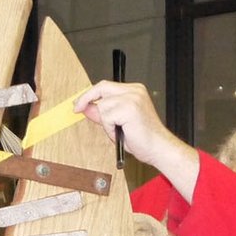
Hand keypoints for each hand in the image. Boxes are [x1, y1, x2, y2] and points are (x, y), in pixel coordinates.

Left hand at [75, 81, 199, 198]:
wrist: (159, 148)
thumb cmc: (144, 139)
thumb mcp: (118, 124)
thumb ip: (103, 114)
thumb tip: (87, 107)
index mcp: (134, 91)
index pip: (105, 86)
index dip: (90, 94)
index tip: (79, 103)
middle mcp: (134, 91)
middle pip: (101, 88)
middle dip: (86, 98)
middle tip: (77, 109)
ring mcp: (132, 98)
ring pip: (103, 106)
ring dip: (106, 123)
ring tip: (119, 131)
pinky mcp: (129, 108)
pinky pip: (107, 117)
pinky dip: (110, 129)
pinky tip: (123, 133)